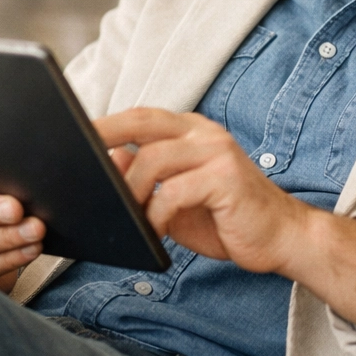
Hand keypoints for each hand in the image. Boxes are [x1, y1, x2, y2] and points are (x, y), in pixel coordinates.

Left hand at [97, 108, 355, 326]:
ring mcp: (218, 152)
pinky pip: (174, 192)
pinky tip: (156, 234)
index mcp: (193, 132)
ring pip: (154, 158)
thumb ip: (146, 180)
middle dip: (106, 134)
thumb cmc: (227, 219)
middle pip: (144, 121)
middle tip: (77, 155)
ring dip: (131, 191)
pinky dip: (156, 215)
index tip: (73, 135)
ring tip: (126, 218)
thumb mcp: (178, 199)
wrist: (282, 238)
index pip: (142, 117)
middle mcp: (205, 134)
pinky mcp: (226, 178)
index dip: (107, 123)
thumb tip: (109, 162)